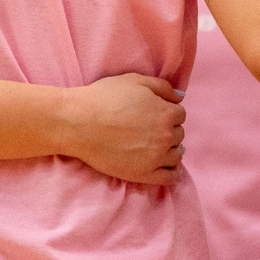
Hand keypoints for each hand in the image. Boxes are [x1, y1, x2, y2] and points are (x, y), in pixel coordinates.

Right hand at [55, 73, 185, 185]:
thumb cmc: (103, 98)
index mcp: (166, 112)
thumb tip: (180, 96)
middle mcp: (165, 136)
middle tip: (151, 131)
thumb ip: (162, 86)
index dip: (168, 113)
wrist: (78, 123)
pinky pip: (170, 178)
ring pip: (177, 156)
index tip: (155, 115)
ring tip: (157, 148)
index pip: (180, 115)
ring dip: (171, 150)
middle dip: (168, 131)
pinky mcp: (144, 174)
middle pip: (178, 135)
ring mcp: (156, 157)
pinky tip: (166, 169)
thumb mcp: (134, 81)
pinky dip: (172, 173)